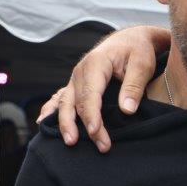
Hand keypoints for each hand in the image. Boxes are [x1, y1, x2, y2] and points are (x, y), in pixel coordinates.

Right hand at [45, 25, 169, 151]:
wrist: (129, 39)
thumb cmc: (137, 50)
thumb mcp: (142, 64)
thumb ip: (134, 86)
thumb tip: (127, 110)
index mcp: (95, 63)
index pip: (90, 94)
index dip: (92, 116)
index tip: (96, 133)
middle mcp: (80, 71)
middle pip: (77, 102)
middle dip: (83, 126)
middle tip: (97, 145)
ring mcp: (75, 78)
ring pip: (65, 102)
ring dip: (66, 123)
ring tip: (69, 142)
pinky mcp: (76, 84)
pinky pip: (60, 98)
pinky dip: (52, 110)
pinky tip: (43, 123)